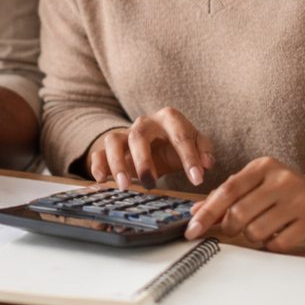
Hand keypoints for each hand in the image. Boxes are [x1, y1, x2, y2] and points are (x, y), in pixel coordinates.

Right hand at [87, 107, 213, 189]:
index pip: (180, 135)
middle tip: (150, 183)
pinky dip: (98, 165)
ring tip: (124, 186)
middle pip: (139, 136)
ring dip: (117, 163)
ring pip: (113, 141)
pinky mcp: (111, 147)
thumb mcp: (196, 143)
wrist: (157, 139)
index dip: (189, 157)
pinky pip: (99, 152)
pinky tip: (102, 180)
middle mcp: (144, 123)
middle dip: (143, 160)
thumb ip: (204, 151)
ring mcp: (125, 133)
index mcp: (169, 119)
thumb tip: (207, 164)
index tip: (197, 179)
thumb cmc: (177, 143)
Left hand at [185, 156, 304, 252]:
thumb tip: (195, 211)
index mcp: (263, 166)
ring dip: (252, 237)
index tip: (192, 229)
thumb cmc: (282, 192)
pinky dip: (271, 245)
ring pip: (256, 230)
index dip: (207, 212)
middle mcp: (282, 179)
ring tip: (261, 229)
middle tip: (233, 229)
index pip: (228, 189)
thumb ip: (226, 196)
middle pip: (239, 213)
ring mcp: (299, 200)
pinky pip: (278, 244)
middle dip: (230, 227)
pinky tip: (278, 235)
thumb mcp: (255, 185)